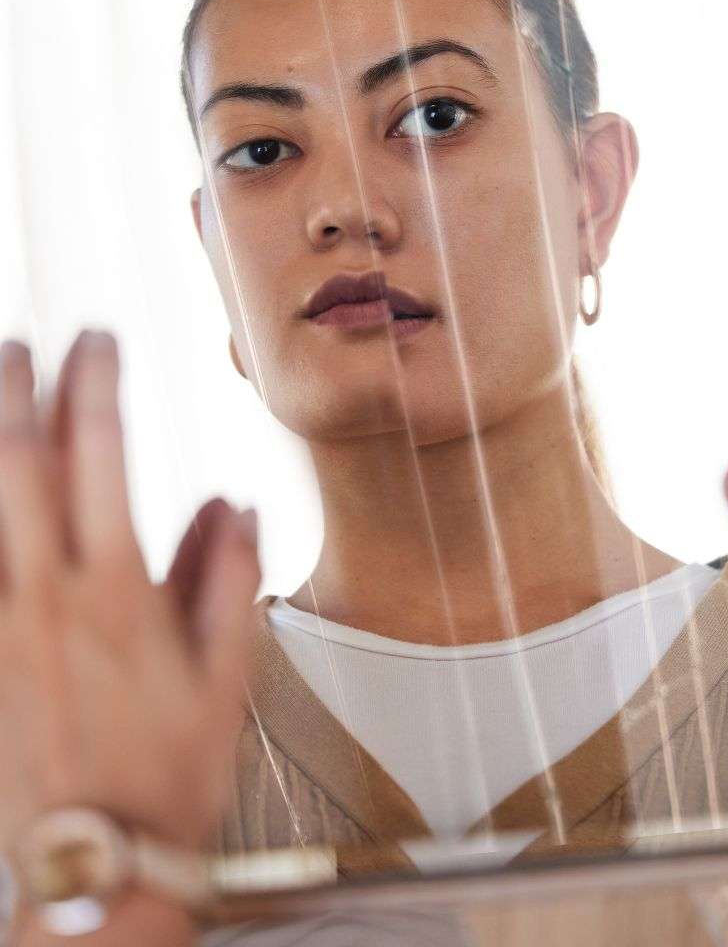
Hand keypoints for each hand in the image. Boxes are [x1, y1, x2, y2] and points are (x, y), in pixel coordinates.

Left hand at [0, 333, 259, 856]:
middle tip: (23, 342)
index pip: (102, 455)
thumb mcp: (228, 674)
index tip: (101, 343)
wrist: (98, 863)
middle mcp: (47, 597)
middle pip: (18, 464)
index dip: (97, 385)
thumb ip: (227, 576)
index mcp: (118, 590)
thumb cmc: (167, 772)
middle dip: (19, 388)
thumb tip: (229, 504)